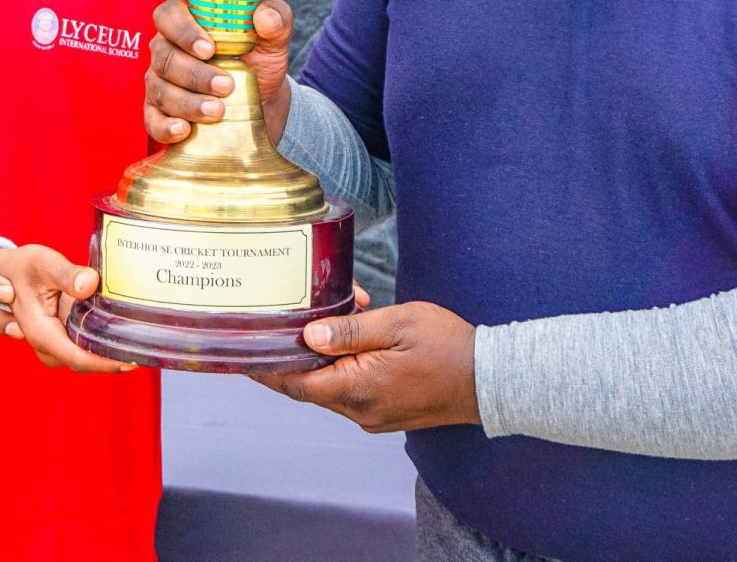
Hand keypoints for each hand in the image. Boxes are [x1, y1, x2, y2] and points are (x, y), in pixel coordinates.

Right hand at [0, 245, 133, 373]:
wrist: (2, 271)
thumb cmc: (21, 267)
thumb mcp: (43, 263)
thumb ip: (67, 274)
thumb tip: (89, 284)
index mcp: (41, 333)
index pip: (78, 358)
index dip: (106, 363)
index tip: (133, 361)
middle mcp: (46, 344)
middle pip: (84, 363)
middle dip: (112, 360)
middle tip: (144, 350)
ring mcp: (51, 342)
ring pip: (83, 357)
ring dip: (106, 353)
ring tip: (137, 342)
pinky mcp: (58, 336)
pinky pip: (81, 346)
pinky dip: (99, 342)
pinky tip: (120, 331)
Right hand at [144, 0, 294, 146]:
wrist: (260, 103)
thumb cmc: (258, 63)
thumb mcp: (272, 40)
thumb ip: (276, 19)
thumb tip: (265, 17)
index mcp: (186, 24)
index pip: (168, 15)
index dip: (183, 30)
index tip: (209, 48)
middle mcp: (167, 51)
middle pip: (165, 57)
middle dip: (195, 74)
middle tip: (226, 86)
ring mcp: (159, 83)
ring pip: (161, 90)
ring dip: (188, 102)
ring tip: (218, 112)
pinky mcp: (159, 114)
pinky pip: (152, 121)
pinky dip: (166, 126)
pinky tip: (184, 130)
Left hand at [253, 302, 479, 432]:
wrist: (493, 380)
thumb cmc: (449, 348)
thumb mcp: (397, 325)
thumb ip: (350, 332)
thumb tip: (308, 336)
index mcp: (357, 390)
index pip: (295, 383)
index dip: (266, 367)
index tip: (244, 351)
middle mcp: (360, 410)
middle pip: (307, 386)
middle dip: (292, 355)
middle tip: (273, 328)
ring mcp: (373, 415)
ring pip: (329, 387)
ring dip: (322, 357)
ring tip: (323, 320)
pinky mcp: (386, 412)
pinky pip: (350, 390)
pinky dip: (342, 366)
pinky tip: (351, 339)